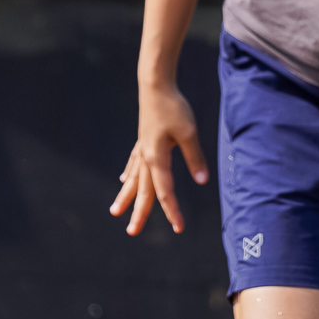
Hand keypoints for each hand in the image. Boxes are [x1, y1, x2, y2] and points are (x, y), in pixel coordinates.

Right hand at [110, 80, 208, 235]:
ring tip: (115, 212)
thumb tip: (202, 181)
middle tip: (132, 232)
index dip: (173, 210)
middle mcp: (145, 157)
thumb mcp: (189, 133)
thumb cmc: (173, 107)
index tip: (179, 228)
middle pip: (143, 190)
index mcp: (156, 158)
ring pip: (134, 179)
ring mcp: (141, 148)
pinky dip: (130, 174)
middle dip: (139, 212)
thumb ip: (194, 157)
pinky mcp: (142, 140)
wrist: (155, 85)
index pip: (165, 191)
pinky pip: (134, 163)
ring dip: (126, 196)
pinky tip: (124, 180)